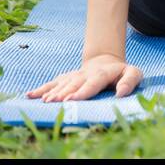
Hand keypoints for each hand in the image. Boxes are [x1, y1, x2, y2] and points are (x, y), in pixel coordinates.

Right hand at [26, 53, 143, 101]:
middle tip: (56, 102)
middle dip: (65, 92)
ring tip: (45, 101)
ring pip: (62, 83)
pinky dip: (42, 89)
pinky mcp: (66, 78)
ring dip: (53, 92)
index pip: (93, 82)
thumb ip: (130, 81)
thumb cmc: (121, 73)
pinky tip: (30, 95)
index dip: (83, 90)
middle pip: (74, 83)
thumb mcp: (133, 73)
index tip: (72, 99)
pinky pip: (53, 83)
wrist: (105, 62)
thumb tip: (121, 93)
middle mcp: (86, 73)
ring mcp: (75, 75)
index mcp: (103, 73)